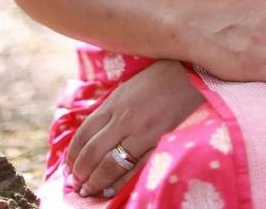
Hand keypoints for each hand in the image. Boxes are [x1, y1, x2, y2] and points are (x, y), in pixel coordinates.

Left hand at [65, 58, 205, 198]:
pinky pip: (135, 170)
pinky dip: (119, 184)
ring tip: (88, 191)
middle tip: (76, 183)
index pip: (84, 134)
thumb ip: (113, 107)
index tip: (70, 165)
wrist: (196, 73)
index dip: (73, 154)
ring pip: (109, 165)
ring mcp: (143, 133)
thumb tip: (94, 131)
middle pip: (92, 153)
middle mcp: (124, 119)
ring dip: (94, 182)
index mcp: (115, 102)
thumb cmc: (163, 76)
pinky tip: (110, 190)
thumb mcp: (131, 85)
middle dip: (80, 173)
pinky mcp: (160, 143)